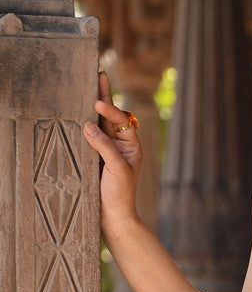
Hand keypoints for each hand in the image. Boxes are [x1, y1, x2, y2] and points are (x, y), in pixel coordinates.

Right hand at [83, 72, 141, 226]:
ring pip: (99, 124)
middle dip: (105, 96)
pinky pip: (89, 137)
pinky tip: (78, 113)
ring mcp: (106, 151)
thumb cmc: (121, 194)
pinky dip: (84, 124)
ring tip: (88, 86)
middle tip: (99, 74)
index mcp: (132, 146)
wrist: (114, 217)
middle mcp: (120, 145)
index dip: (110, 111)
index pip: (122, 121)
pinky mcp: (94, 158)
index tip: (97, 104)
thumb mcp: (117, 168)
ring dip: (93, 107)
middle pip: (111, 117)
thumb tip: (88, 125)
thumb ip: (104, 146)